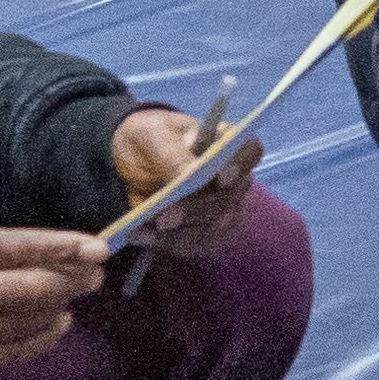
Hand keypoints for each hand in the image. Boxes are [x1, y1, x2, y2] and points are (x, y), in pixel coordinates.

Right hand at [0, 214, 106, 371]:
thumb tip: (42, 251)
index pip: (12, 248)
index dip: (59, 248)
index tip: (96, 247)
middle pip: (25, 289)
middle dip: (69, 280)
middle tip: (94, 272)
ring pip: (23, 323)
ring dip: (59, 308)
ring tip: (75, 294)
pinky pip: (9, 354)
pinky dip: (40, 339)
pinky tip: (56, 324)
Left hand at [109, 104, 260, 258]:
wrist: (128, 166)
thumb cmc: (145, 140)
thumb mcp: (150, 135)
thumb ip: (173, 152)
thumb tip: (192, 172)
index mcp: (224, 142)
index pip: (250, 152)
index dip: (241, 166)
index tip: (220, 180)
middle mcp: (234, 175)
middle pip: (230, 197)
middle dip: (195, 210)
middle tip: (161, 219)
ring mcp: (227, 206)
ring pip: (218, 226)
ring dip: (181, 232)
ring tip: (144, 230)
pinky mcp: (214, 231)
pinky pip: (203, 244)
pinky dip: (174, 244)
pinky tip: (148, 238)